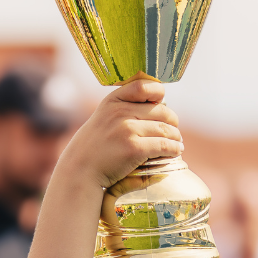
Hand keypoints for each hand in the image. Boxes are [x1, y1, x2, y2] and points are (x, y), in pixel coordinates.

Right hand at [58, 79, 182, 190]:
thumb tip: (161, 104)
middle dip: (172, 122)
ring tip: (177, 143)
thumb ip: (124, 108)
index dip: (158, 93)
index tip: (162, 103)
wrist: (80, 170)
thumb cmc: (95, 146)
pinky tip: (176, 151)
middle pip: (162, 111)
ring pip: (166, 129)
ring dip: (175, 137)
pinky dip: (174, 149)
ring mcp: (127, 130)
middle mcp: (120, 111)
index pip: (143, 86)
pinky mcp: (135, 149)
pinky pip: (165, 146)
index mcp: (113, 100)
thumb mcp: (103, 117)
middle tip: (174, 131)